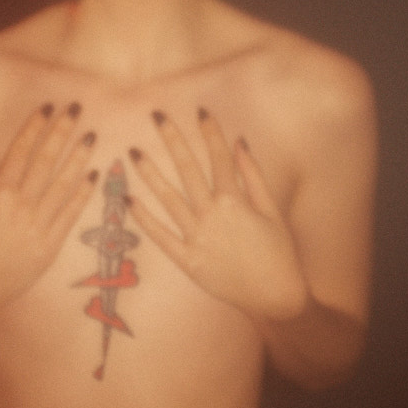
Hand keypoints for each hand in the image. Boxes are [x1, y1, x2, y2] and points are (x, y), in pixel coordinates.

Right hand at [0, 103, 97, 321]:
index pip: (20, 151)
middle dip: (62, 132)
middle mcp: (19, 208)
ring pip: (63, 185)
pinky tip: (94, 175)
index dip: (35, 127)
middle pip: (45, 161)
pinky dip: (83, 194)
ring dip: (79, 158)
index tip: (48, 106)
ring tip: (91, 136)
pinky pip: (70, 216)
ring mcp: (36, 228)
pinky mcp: (48, 249)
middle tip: (77, 109)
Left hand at [126, 109, 307, 319]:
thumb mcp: (272, 210)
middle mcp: (212, 215)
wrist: (276, 298)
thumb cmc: (280, 252)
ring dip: (149, 174)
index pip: (219, 157)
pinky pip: (160, 236)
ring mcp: (196, 238)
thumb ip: (253, 175)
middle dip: (173, 140)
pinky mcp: (187, 261)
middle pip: (188, 169)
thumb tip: (239, 141)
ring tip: (133, 152)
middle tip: (156, 115)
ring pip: (167, 199)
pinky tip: (127, 199)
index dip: (209, 131)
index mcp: (235, 201)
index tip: (199, 109)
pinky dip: (143, 218)